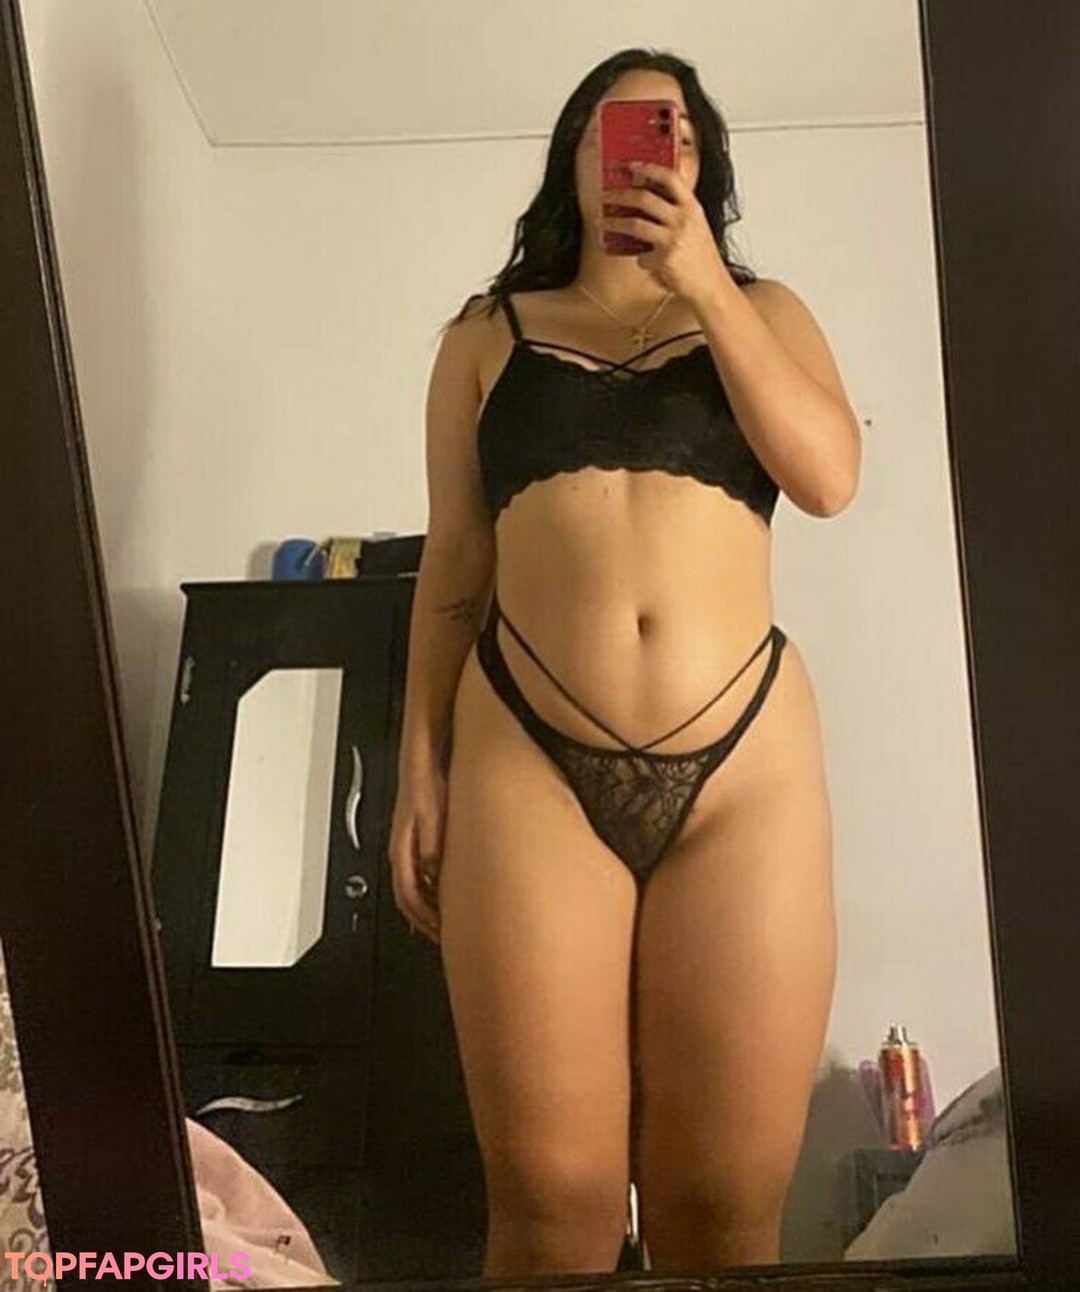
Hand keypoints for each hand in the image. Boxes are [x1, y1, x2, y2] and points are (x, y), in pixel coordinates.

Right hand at [387, 763, 446, 943]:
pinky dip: (433, 889)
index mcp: (402, 849)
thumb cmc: (426, 781)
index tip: (441, 935)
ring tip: (445, 920)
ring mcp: (409, 844)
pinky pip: (421, 873)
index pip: (407, 897)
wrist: (423, 756)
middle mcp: (403, 850)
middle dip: (424, 921)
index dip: (423, 920)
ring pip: (415, 887)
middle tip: (442, 935)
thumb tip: (434, 870)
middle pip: (408, 897)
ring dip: (428, 907)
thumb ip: (431, 843)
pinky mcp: (418, 837)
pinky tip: (447, 890)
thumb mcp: (431, 813)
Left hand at [599, 161, 732, 307]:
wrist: (711, 286)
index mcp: (693, 208)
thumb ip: (678, 212)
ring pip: (634, 224)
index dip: (649, 169)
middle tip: (607, 196)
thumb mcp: (696, 227)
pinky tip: (648, 264)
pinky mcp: (664, 260)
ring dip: (614, 222)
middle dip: (620, 195)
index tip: (632, 166)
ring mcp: (673, 239)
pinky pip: (642, 256)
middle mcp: (683, 220)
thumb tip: (648, 201)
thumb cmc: (702, 258)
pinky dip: (642, 260)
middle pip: (644, 198)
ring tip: (603, 222)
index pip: (671, 178)